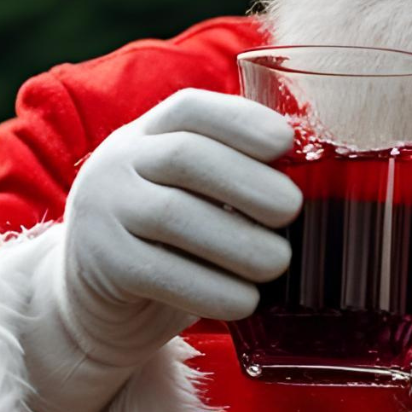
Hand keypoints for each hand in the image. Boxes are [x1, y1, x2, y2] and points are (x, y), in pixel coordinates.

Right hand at [46, 88, 303, 369]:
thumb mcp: (191, 195)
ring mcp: (102, 212)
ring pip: (171, 215)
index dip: (240, 121)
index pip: (190, 109)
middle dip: (247, 182)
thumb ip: (234, 180)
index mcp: (148, 134)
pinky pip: (158, 273)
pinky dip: (210, 289)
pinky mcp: (101, 266)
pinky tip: (246, 302)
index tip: (286, 142)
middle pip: (184, 158)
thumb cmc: (169, 241)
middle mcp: (119, 162)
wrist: (95, 300)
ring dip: (235, 241)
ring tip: (279, 263)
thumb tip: (316, 186)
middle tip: (293, 210)